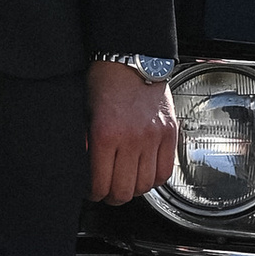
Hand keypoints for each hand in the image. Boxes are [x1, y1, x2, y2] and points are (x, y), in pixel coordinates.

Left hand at [87, 60, 177, 204]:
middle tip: (108, 193)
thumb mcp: (85, 113)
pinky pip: (165, 171)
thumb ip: (87, 143)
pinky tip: (145, 175)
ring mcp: (153, 138)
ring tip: (126, 184)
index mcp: (105, 135)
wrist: (131, 58)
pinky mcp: (169, 134)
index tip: (92, 193)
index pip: (100, 183)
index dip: (94, 194)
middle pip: (124, 190)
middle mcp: (131, 139)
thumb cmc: (104, 81)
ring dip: (134, 189)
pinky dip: (154, 179)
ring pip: (146, 185)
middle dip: (113, 197)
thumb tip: (86, 169)